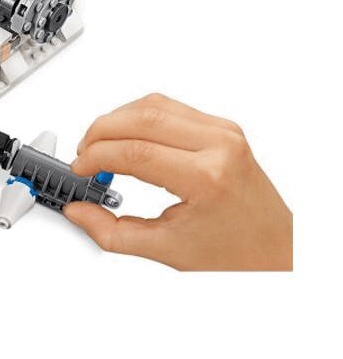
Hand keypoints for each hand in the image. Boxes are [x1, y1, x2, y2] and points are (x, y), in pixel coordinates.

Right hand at [63, 94, 291, 270]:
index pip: (134, 152)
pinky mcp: (224, 128)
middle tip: (84, 154)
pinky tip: (128, 135)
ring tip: (101, 144)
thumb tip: (80, 212)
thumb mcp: (167, 250)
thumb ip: (112, 232)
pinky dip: (141, 117)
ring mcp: (225, 132)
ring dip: (118, 119)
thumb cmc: (238, 254)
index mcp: (207, 177)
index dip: (96, 157)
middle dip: (100, 132)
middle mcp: (220, 146)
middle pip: (141, 118)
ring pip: (154, 104)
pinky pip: (172, 107)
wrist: (278, 251)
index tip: (81, 170)